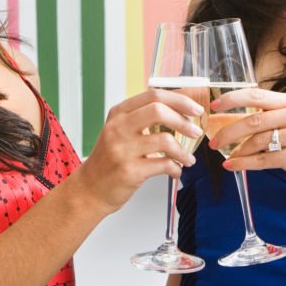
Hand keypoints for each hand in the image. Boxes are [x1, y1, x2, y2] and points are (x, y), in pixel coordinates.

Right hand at [71, 89, 203, 215]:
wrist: (90, 189)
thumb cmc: (110, 159)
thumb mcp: (120, 131)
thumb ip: (143, 118)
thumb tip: (180, 110)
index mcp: (119, 114)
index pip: (153, 95)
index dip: (179, 100)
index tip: (195, 109)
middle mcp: (118, 128)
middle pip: (158, 111)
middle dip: (184, 121)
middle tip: (196, 132)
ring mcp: (122, 150)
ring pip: (165, 140)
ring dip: (183, 151)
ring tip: (188, 159)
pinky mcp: (129, 171)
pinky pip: (163, 165)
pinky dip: (175, 168)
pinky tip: (175, 170)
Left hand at [209, 88, 285, 203]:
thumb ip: (271, 118)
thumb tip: (232, 118)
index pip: (258, 95)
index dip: (233, 99)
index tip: (214, 106)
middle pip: (255, 119)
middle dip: (229, 131)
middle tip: (213, 141)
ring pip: (258, 140)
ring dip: (237, 150)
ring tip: (226, 156)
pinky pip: (263, 159)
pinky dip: (244, 163)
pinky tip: (232, 166)